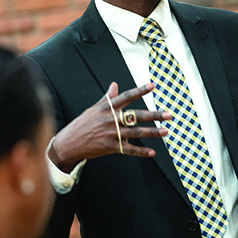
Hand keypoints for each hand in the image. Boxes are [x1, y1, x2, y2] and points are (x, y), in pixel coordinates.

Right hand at [49, 82, 170, 172]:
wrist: (69, 143)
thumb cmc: (82, 124)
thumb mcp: (94, 109)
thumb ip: (108, 98)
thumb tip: (115, 84)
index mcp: (107, 108)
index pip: (127, 96)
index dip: (140, 91)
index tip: (152, 86)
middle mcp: (111, 119)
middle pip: (136, 116)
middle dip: (153, 115)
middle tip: (168, 115)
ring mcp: (111, 133)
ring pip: (136, 133)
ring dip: (152, 132)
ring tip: (166, 131)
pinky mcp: (111, 147)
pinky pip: (129, 149)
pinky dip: (141, 152)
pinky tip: (152, 152)